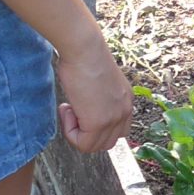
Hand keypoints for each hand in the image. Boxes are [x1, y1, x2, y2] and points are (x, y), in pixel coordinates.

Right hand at [55, 35, 132, 153]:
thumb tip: (85, 109)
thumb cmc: (84, 56)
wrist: (84, 48)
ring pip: (95, 146)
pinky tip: (67, 110)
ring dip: (77, 133)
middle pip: (108, 142)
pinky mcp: (99, 122)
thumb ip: (99, 98)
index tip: (82, 109)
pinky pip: (83, 144)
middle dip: (86, 133)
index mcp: (126, 100)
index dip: (97, 127)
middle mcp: (125, 110)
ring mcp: (114, 117)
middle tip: (72, 112)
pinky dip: (70, 132)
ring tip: (69, 109)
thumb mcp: (99, 82)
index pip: (120, 131)